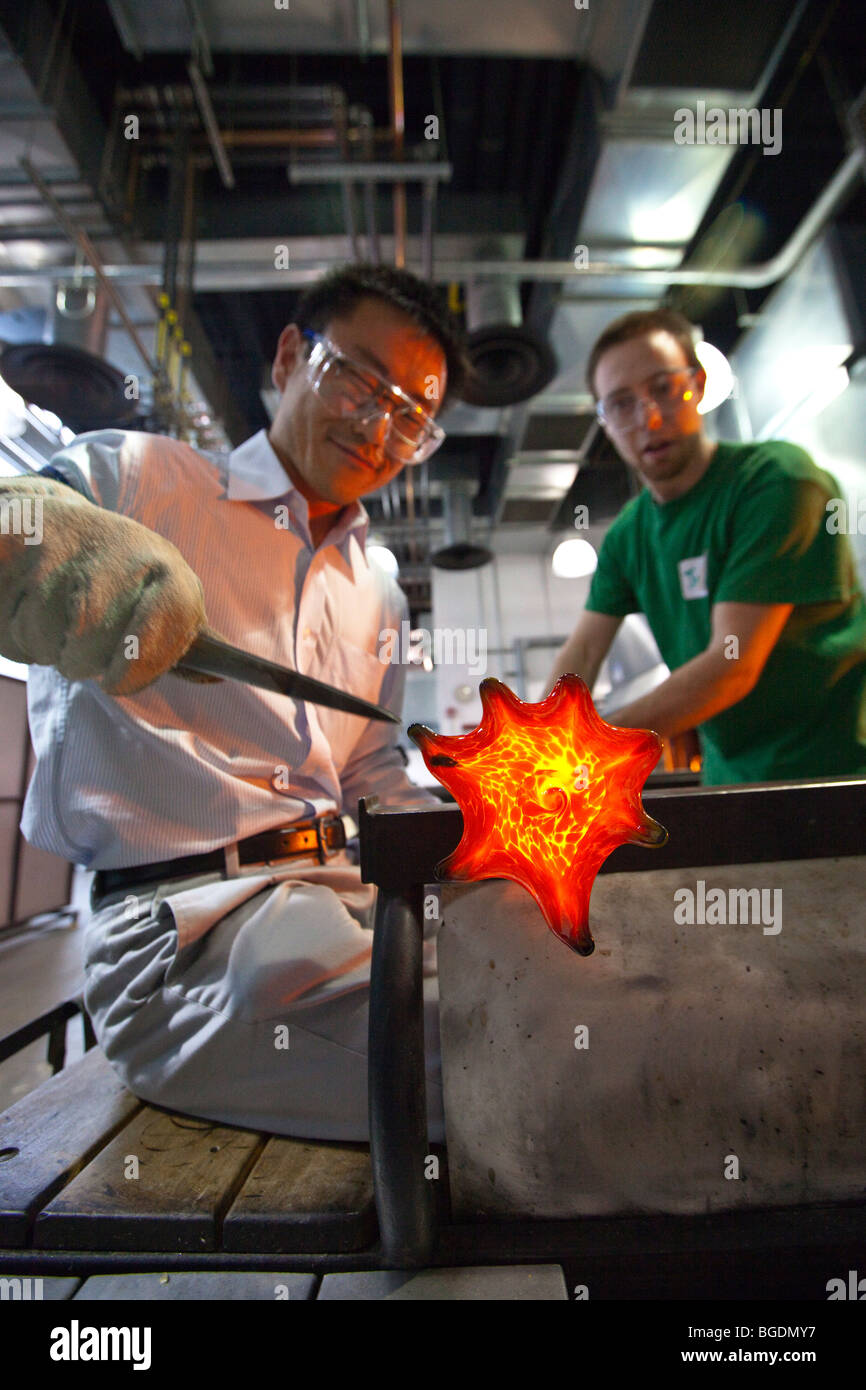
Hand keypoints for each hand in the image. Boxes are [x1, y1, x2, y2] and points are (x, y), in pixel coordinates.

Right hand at [0, 477, 207, 694]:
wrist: (53, 522)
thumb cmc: (118, 574)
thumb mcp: (161, 597)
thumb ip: (181, 640)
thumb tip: (216, 674)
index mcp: (165, 573)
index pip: (151, 648)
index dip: (135, 672)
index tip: (121, 678)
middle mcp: (117, 554)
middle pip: (88, 650)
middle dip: (82, 660)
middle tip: (85, 637)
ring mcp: (62, 549)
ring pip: (44, 642)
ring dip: (45, 644)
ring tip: (56, 608)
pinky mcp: (10, 550)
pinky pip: (10, 628)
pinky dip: (14, 631)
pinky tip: (26, 601)